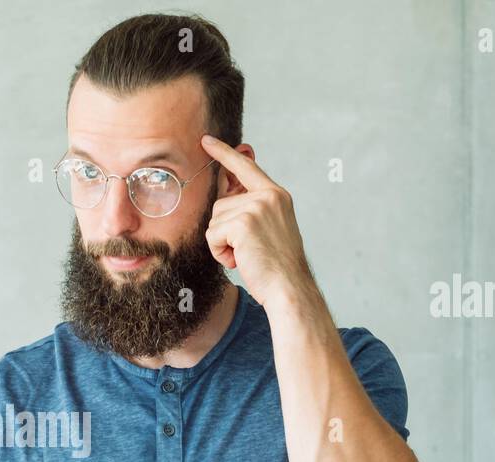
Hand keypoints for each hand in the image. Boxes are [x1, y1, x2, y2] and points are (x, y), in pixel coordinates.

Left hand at [200, 133, 312, 307]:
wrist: (288, 287)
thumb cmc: (277, 265)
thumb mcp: (268, 227)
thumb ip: (249, 206)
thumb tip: (226, 187)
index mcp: (276, 195)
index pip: (245, 167)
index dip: (224, 154)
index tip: (206, 140)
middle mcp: (268, 196)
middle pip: (220, 204)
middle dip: (224, 230)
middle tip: (247, 249)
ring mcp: (256, 207)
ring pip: (214, 221)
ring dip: (222, 243)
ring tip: (246, 255)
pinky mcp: (242, 223)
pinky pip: (212, 235)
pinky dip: (220, 252)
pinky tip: (240, 259)